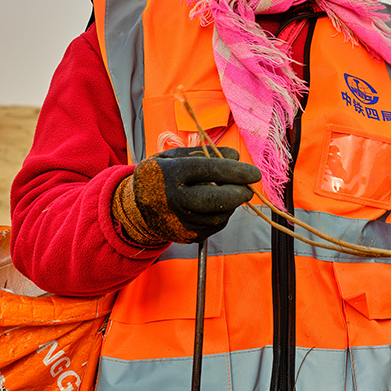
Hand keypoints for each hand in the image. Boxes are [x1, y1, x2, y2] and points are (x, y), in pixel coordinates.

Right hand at [112, 147, 260, 245]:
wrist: (136, 206)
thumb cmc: (161, 174)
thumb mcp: (175, 156)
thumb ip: (205, 153)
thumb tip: (237, 157)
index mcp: (170, 173)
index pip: (209, 171)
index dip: (236, 171)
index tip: (254, 173)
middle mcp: (173, 200)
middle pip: (216, 200)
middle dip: (239, 193)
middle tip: (249, 188)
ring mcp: (179, 222)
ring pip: (219, 216)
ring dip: (232, 205)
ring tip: (228, 193)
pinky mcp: (186, 237)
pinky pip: (215, 226)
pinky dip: (222, 215)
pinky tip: (216, 206)